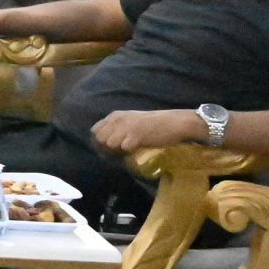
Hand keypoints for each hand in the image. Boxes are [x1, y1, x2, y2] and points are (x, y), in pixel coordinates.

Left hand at [91, 108, 205, 154]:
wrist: (174, 123)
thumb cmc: (153, 124)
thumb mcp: (130, 121)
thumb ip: (117, 127)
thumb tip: (104, 142)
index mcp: (115, 115)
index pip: (94, 130)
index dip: (99, 141)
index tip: (108, 149)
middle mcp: (118, 119)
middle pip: (99, 139)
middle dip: (106, 148)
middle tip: (118, 152)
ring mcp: (126, 127)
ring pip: (109, 144)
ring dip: (116, 150)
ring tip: (128, 151)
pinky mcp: (136, 136)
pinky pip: (124, 148)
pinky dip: (128, 152)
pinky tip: (136, 150)